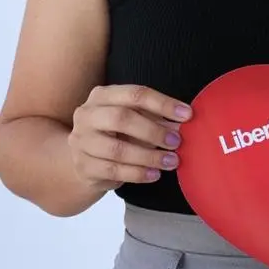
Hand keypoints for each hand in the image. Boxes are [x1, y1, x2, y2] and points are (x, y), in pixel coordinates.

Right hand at [67, 84, 191, 190]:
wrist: (84, 159)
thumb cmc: (115, 133)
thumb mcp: (134, 119)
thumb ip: (156, 118)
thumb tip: (183, 123)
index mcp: (102, 95)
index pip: (135, 94)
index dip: (163, 104)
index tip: (187, 115)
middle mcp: (87, 115)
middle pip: (122, 118)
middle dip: (153, 131)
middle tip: (176, 141)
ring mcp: (81, 141)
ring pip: (117, 149)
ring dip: (149, 156)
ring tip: (171, 161)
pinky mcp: (83, 166)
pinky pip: (113, 171)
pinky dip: (138, 174)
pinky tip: (154, 174)